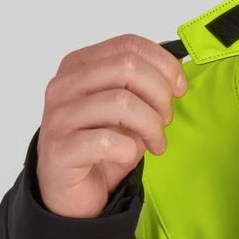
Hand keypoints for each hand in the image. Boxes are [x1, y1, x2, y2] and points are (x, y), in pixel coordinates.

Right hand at [36, 34, 187, 217]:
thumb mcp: (128, 105)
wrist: (73, 193)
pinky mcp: (58, 149)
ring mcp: (58, 117)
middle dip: (159, 94)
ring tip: (155, 141)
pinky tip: (129, 156)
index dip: (164, 63)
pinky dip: (129, 149)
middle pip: (128, 67)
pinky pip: (107, 140)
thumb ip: (144, 82)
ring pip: (122, 102)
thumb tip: (177, 70)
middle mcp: (63, 85)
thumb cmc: (103, 143)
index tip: (180, 88)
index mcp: (79, 65)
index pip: (128, 45)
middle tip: (166, 119)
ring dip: (150, 125)